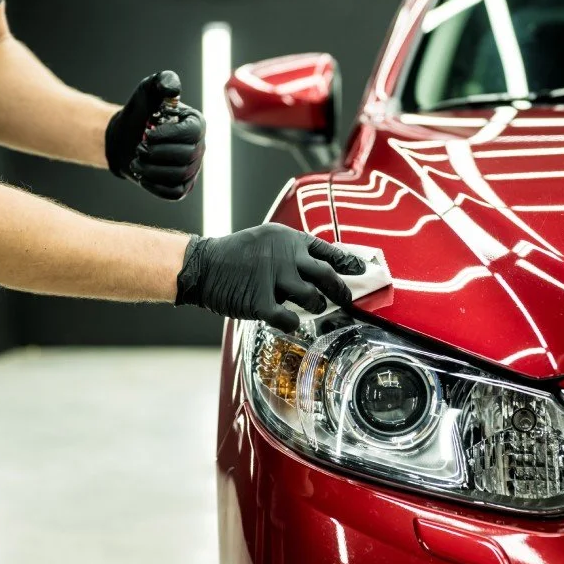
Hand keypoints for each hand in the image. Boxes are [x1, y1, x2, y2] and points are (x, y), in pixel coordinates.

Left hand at [105, 71, 205, 200]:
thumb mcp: (148, 90)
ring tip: (137, 161)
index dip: (168, 136)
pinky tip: (142, 176)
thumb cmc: (139, 113)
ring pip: (179, 176)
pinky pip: (174, 193)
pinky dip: (155, 186)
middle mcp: (199, 147)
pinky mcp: (182, 187)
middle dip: (157, 154)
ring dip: (152, 170)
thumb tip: (173, 90)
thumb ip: (162, 81)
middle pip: (186, 157)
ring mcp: (192, 169)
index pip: (192, 134)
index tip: (147, 134)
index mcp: (196, 124)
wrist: (125, 138)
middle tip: (139, 148)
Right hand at [175, 224, 366, 331]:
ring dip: (317, 307)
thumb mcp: (265, 241)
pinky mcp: (261, 301)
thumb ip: (291, 252)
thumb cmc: (234, 256)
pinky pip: (288, 318)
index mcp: (287, 239)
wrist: (202, 266)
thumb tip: (318, 269)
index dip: (347, 262)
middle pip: (326, 275)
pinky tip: (292, 323)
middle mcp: (284, 255)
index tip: (361, 270)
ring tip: (315, 309)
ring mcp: (273, 278)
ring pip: (311, 297)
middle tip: (347, 299)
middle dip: (341, 290)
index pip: (326, 250)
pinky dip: (293, 324)